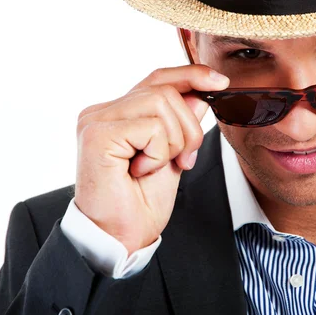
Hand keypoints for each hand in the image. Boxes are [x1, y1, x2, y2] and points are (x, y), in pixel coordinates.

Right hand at [74, 65, 229, 253]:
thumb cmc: (138, 204)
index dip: (190, 75)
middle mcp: (101, 112)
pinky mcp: (97, 134)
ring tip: (156, 167)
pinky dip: (159, 152)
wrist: (119, 239)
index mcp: (116, 114)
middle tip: (182, 161)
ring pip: (161, 102)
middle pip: (165, 90)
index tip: (220, 83)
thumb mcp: (172, 157)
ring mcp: (95, 120)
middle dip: (188, 129)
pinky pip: (151, 126)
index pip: (156, 79)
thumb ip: (181, 125)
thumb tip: (199, 96)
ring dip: (174, 142)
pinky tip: (141, 171)